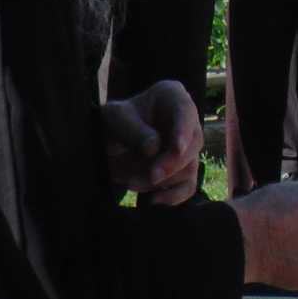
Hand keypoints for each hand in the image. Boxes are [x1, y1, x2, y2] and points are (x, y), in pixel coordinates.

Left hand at [101, 81, 202, 206]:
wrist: (104, 146)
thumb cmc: (110, 123)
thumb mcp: (113, 120)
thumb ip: (133, 131)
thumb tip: (155, 148)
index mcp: (171, 96)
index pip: (185, 111)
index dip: (183, 130)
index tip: (177, 148)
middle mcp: (185, 120)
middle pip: (193, 143)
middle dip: (171, 163)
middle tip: (150, 176)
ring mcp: (186, 146)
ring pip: (189, 167)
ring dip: (163, 181)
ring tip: (133, 183)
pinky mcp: (181, 169)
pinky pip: (188, 186)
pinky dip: (173, 197)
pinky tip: (153, 202)